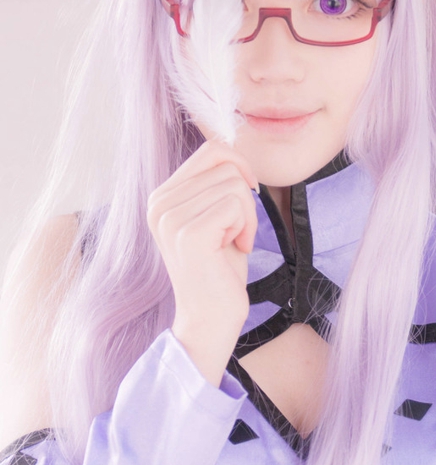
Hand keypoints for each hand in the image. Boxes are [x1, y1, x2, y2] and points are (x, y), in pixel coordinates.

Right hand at [147, 140, 258, 385]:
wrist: (211, 320)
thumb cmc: (220, 269)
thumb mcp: (215, 216)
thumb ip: (215, 182)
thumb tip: (232, 144)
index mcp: (161, 196)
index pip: (210, 149)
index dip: (239, 167)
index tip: (244, 200)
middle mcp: (158, 204)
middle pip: (226, 164)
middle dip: (245, 198)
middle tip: (237, 232)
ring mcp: (170, 218)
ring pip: (235, 183)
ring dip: (247, 216)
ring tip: (234, 243)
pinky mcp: (189, 233)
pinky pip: (237, 203)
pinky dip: (247, 227)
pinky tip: (235, 249)